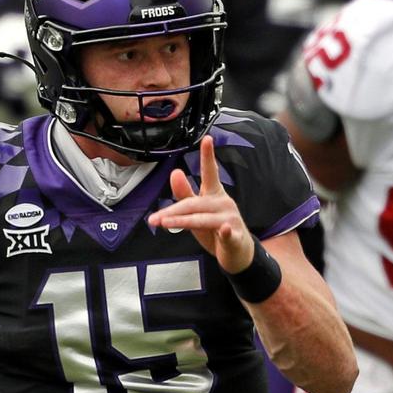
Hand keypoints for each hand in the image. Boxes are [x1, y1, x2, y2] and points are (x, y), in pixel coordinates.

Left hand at [147, 136, 254, 272]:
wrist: (238, 254)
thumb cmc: (215, 230)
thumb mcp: (196, 213)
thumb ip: (185, 195)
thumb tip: (175, 172)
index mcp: (214, 194)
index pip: (210, 172)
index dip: (208, 156)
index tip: (208, 138)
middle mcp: (223, 203)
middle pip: (194, 203)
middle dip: (173, 210)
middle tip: (154, 218)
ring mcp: (230, 220)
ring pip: (203, 218)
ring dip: (183, 221)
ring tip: (165, 223)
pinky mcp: (235, 237)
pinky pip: (228, 233)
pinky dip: (225, 232)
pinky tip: (223, 230)